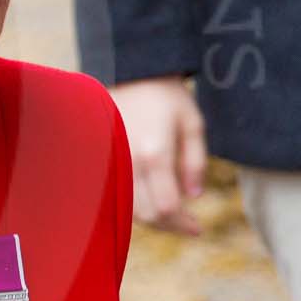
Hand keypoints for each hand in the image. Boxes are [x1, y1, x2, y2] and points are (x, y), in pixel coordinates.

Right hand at [111, 75, 208, 236]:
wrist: (127, 72)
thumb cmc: (165, 96)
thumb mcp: (192, 123)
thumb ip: (195, 162)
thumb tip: (194, 196)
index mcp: (154, 153)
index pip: (167, 207)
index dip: (183, 224)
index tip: (198, 228)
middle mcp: (129, 163)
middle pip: (147, 215)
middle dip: (170, 225)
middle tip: (188, 225)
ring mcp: (112, 163)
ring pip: (129, 209)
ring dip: (152, 219)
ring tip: (172, 215)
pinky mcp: (103, 162)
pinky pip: (116, 196)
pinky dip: (135, 207)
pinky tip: (151, 201)